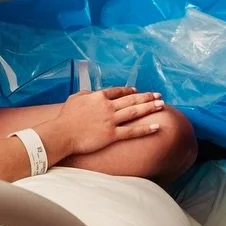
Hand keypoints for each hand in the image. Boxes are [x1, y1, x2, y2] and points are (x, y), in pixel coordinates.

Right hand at [50, 87, 165, 155]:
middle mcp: (108, 107)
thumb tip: (92, 93)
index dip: (129, 91)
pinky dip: (145, 129)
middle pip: (131, 99)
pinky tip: (156, 127)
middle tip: (158, 95)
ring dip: (150, 108)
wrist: (62, 133)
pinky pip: (132, 131)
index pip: (118, 91)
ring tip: (162, 105)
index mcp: (99, 97)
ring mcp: (111, 121)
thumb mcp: (75, 99)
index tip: (137, 91)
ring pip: (135, 112)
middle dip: (147, 97)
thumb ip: (86, 94)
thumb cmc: (66, 117)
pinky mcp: (112, 135)